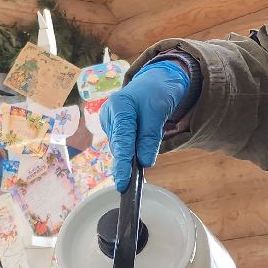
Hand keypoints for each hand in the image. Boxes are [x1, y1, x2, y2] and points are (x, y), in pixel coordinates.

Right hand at [100, 59, 191, 190]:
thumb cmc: (157, 92)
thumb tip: (144, 162)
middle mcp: (109, 115)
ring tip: (144, 151)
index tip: (123, 181)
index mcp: (118, 105)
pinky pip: (124, 145)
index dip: (122, 162)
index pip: (122, 138)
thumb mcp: (159, 111)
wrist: (155, 82)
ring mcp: (110, 123)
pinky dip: (132, 151)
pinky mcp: (114, 129)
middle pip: (119, 145)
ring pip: (122, 148)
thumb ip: (150, 137)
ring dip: (132, 155)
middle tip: (128, 184)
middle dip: (127, 162)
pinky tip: (139, 148)